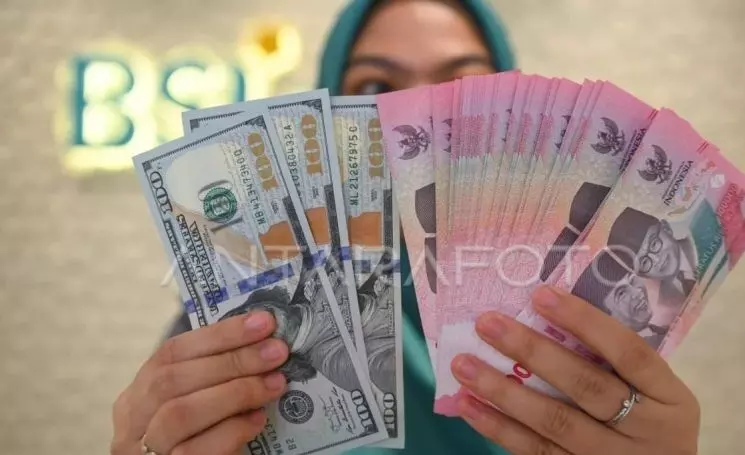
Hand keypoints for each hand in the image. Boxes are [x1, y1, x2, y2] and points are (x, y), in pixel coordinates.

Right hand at [111, 311, 288, 454]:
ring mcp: (145, 452)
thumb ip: (214, 377)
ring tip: (275, 383)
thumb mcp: (194, 400)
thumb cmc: (196, 438)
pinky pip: (197, 451)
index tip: (263, 322)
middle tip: (276, 352)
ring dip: (235, 392)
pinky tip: (257, 419)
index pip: (172, 352)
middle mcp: (134, 420)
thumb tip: (261, 342)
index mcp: (138, 393)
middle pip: (174, 380)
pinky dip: (232, 430)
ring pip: (181, 413)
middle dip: (232, 361)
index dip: (219, 334)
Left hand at [451, 285, 699, 454]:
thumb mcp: (654, 392)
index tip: (541, 294)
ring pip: (554, 423)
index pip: (628, 351)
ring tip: (464, 365)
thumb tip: (545, 309)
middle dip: (532, 351)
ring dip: (503, 391)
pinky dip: (499, 428)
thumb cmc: (650, 421)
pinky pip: (536, 452)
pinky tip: (470, 406)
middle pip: (585, 386)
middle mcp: (646, 430)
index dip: (584, 321)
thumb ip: (614, 360)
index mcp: (669, 397)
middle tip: (487, 323)